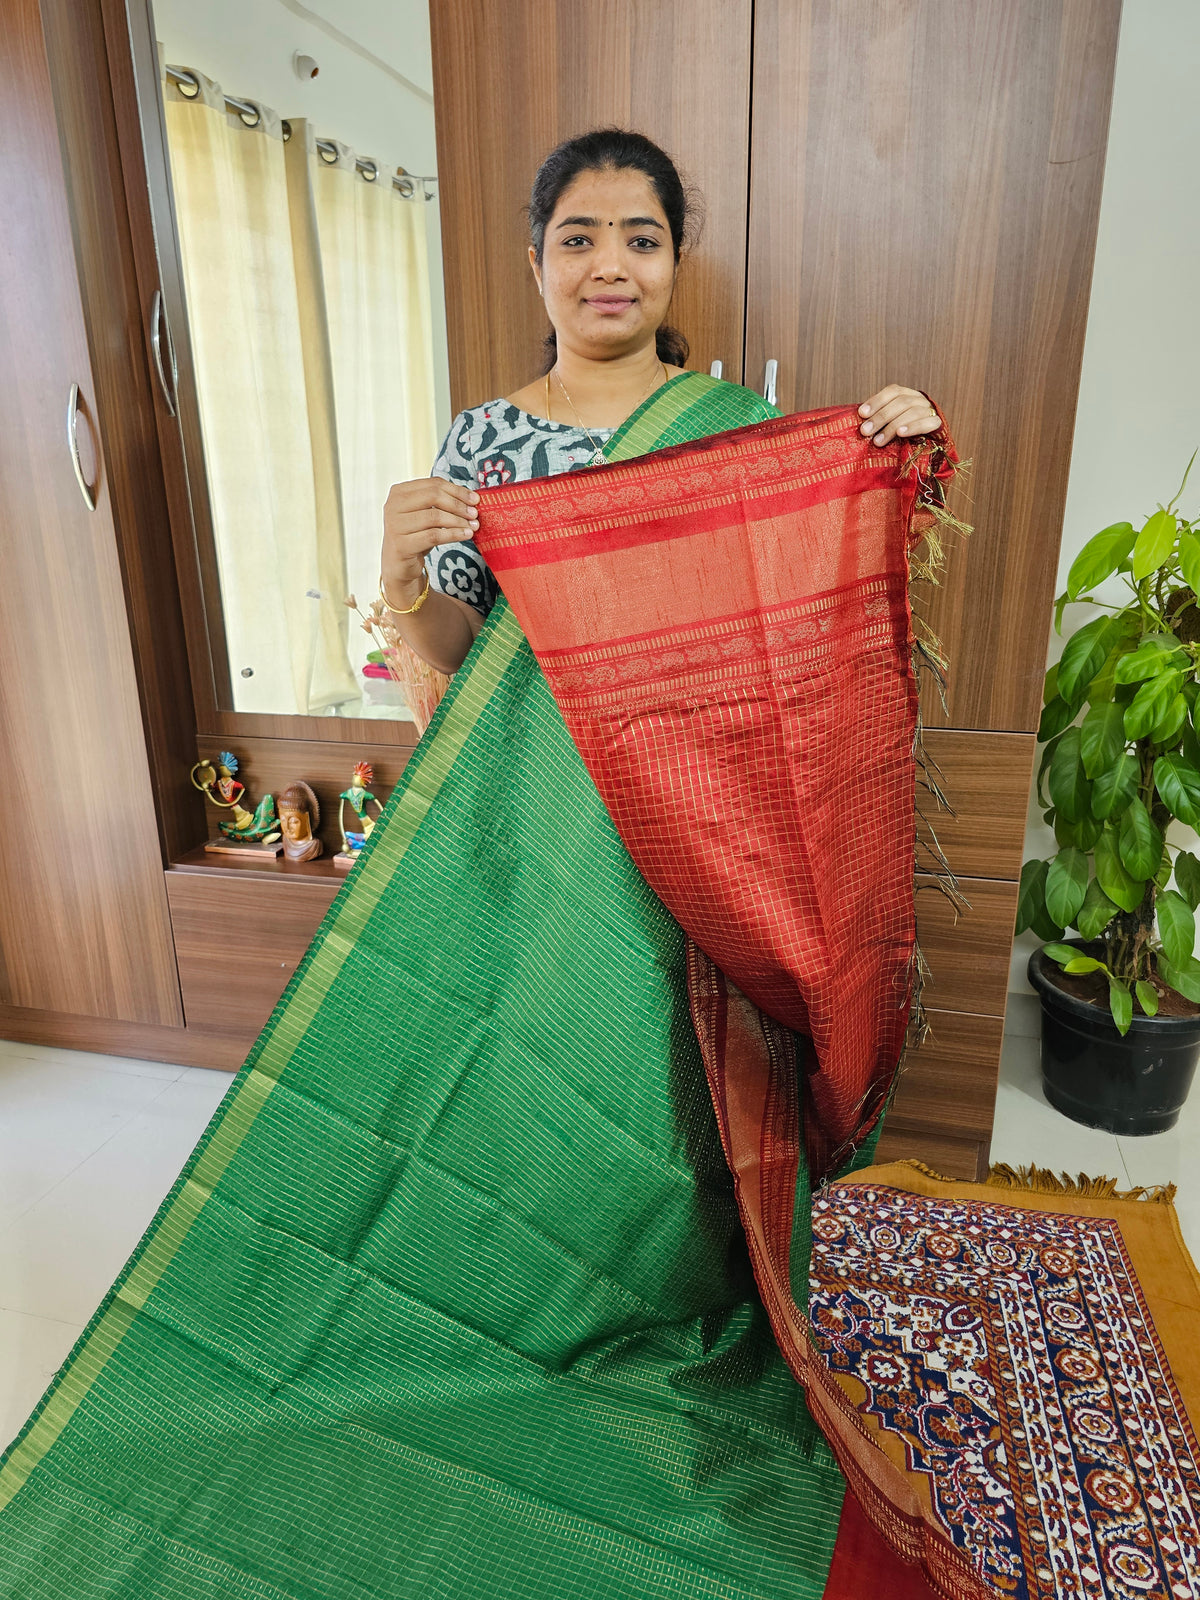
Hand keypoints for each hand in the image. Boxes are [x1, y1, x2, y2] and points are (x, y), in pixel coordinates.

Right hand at [381, 477, 479, 599]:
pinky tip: (466, 535)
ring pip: (435, 517)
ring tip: (473, 526)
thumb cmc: (416, 535)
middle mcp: (393, 506)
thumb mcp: (425, 514)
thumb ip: (441, 502)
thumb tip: (471, 498)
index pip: (433, 484)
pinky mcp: (402, 545)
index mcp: (399, 492)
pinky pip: (434, 536)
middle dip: (458, 505)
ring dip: (458, 521)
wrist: (399, 564)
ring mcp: (395, 525)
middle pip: (434, 496)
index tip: (475, 499)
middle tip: (474, 513)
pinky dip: (453, 534)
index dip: (457, 490)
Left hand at [856, 385, 941, 447]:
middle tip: (865, 431)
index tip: (861, 413)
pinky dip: (913, 427)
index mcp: (906, 395)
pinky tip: (900, 433)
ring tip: (878, 441)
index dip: (877, 401)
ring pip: (912, 412)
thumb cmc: (903, 433)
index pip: (893, 391)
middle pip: (900, 402)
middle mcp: (919, 399)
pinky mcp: (937, 424)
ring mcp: (929, 410)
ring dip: (892, 426)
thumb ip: (877, 418)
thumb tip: (857, 418)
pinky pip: (927, 423)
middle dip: (880, 417)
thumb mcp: (889, 423)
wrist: (930, 446)